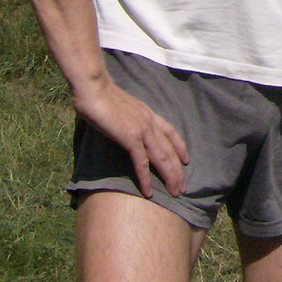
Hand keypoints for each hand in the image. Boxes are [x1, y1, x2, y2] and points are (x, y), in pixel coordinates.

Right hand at [71, 77, 189, 198]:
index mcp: (148, 114)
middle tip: (182, 187)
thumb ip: (129, 118)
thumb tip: (125, 127)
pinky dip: (146, 178)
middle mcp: (150, 122)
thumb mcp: (123, 108)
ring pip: (162, 158)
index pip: (170, 132)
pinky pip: (142, 162)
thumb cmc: (101, 96)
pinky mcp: (130, 138)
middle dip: (177, 170)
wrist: (95, 89)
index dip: (180, 147)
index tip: (186, 160)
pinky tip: (149, 191)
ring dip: (169, 177)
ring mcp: (142, 130)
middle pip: (169, 150)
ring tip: (175, 192)